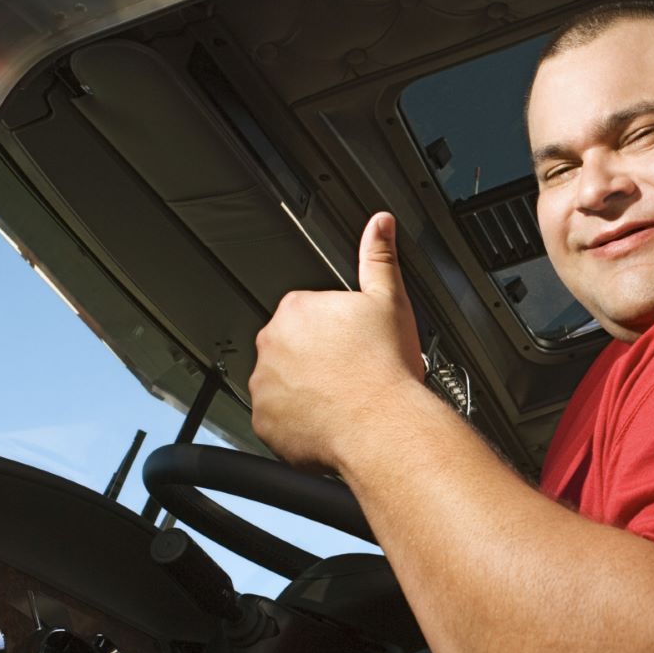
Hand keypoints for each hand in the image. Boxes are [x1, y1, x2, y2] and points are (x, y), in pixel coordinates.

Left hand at [250, 213, 423, 471]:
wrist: (383, 427)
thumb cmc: (385, 369)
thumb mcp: (389, 301)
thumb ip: (379, 258)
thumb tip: (380, 224)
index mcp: (297, 309)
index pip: (308, 314)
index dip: (334, 330)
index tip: (352, 344)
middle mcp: (271, 345)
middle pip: (291, 349)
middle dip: (315, 359)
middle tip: (350, 372)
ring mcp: (264, 385)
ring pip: (282, 384)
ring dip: (304, 391)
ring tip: (341, 400)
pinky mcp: (265, 422)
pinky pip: (277, 420)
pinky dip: (296, 423)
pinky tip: (327, 421)